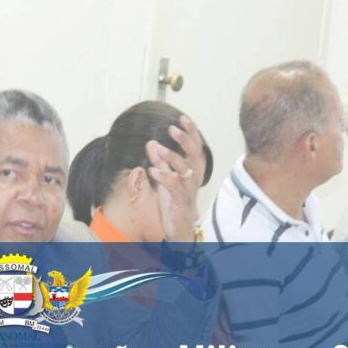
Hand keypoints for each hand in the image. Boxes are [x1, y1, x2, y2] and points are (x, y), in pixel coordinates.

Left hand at [145, 115, 205, 240]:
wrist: (179, 229)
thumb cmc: (174, 203)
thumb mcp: (166, 179)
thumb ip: (160, 161)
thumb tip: (151, 143)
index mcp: (193, 171)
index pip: (195, 147)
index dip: (191, 132)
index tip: (182, 118)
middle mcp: (194, 178)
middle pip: (194, 154)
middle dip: (184, 139)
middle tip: (172, 128)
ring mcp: (188, 190)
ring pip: (185, 169)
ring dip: (172, 156)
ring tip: (158, 148)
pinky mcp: (181, 201)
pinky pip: (175, 186)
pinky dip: (164, 176)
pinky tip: (152, 170)